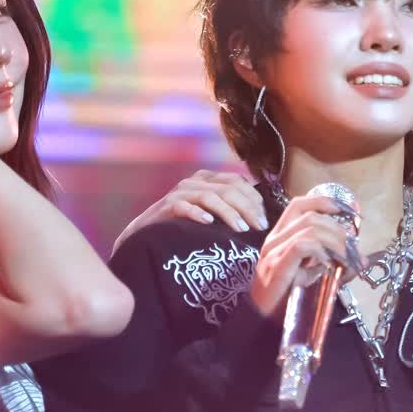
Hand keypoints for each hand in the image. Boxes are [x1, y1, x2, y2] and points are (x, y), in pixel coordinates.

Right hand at [114, 170, 268, 253]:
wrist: (147, 232)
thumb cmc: (184, 225)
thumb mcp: (209, 212)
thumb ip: (228, 208)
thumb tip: (259, 218)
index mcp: (208, 179)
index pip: (237, 181)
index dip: (254, 199)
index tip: (265, 219)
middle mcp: (195, 181)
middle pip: (228, 189)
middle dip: (247, 208)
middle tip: (259, 227)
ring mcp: (180, 192)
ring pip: (211, 197)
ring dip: (228, 213)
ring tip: (241, 229)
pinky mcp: (167, 206)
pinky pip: (184, 206)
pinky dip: (197, 213)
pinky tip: (208, 223)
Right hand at [246, 192, 359, 318]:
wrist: (261, 323)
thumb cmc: (285, 300)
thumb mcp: (313, 278)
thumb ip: (334, 266)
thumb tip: (362, 260)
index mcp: (280, 238)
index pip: (299, 205)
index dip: (323, 202)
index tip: (345, 211)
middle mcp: (274, 240)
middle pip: (311, 217)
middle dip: (338, 231)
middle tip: (352, 251)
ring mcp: (273, 252)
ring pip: (309, 228)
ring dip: (335, 241)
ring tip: (345, 260)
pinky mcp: (276, 266)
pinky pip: (302, 245)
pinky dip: (321, 251)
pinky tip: (329, 265)